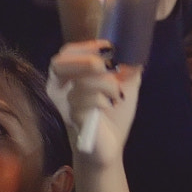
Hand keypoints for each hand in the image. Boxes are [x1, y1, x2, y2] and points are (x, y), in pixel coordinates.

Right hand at [48, 41, 141, 165]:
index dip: (85, 46)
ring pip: (81, 81)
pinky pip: (85, 100)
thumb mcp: (125, 84)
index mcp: (71, 76)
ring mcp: (65, 103)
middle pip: (59, 62)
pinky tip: (109, 106)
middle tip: (106, 67)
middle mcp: (61, 88)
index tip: (108, 47)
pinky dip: (103, 99)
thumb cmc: (114, 114)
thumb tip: (133, 49)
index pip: (67, 53)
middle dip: (87, 61)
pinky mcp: (72, 117)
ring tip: (117, 95)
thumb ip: (127, 66)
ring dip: (106, 84)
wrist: (111, 145)